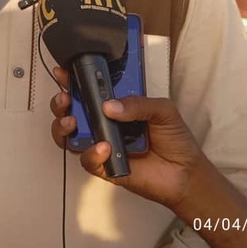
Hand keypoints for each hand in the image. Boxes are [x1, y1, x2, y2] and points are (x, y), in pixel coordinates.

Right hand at [49, 67, 202, 208]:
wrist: (185, 174)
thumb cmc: (175, 139)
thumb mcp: (162, 110)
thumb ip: (138, 103)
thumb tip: (109, 106)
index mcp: (116, 105)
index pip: (90, 90)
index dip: (74, 80)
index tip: (63, 73)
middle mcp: (104, 123)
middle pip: (71, 110)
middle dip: (61, 103)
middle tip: (65, 98)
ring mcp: (101, 144)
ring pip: (69, 135)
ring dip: (62, 126)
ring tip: (71, 122)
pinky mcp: (104, 166)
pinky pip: (87, 159)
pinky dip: (91, 153)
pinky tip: (103, 147)